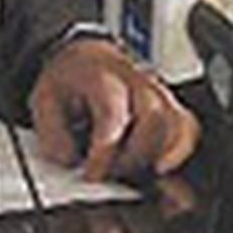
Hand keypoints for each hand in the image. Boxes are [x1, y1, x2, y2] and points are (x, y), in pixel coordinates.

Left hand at [29, 38, 199, 181]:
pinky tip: (160, 166)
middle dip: (134, 155)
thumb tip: (71, 160)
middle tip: (112, 172)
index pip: (113, 113)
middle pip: (153, 115)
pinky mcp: (170, 102)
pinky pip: (189, 126)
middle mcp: (136, 78)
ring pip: (177, 122)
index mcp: (100, 75)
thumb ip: (53, 134)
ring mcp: (158, 88)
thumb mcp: (44, 100)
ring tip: (131, 169)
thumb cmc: (69, 80)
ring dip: (157, 155)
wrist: (84, 57)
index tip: (92, 175)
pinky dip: (179, 151)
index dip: (105, 151)